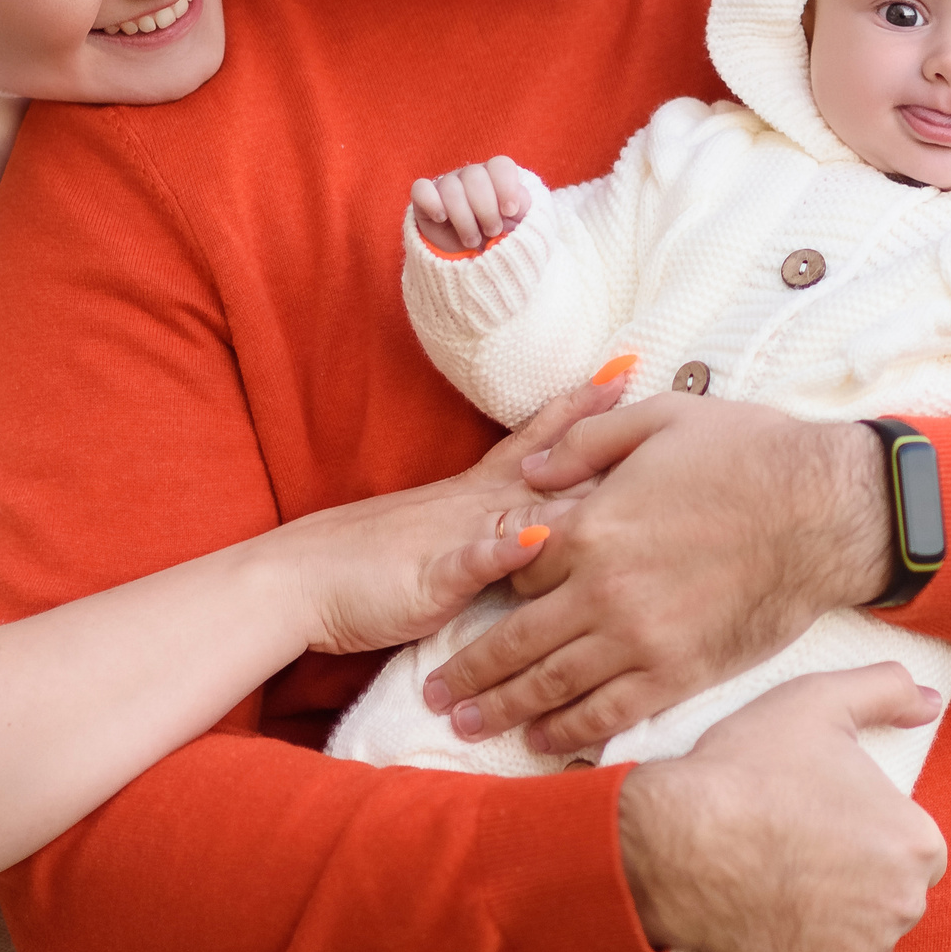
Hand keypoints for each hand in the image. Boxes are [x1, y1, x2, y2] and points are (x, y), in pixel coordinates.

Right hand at [271, 375, 628, 653]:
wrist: (296, 579)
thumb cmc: (365, 564)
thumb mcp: (438, 536)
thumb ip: (488, 528)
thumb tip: (539, 520)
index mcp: (474, 495)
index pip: (539, 441)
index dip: (583, 410)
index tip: (627, 372)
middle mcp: (472, 505)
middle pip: (550, 465)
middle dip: (603, 438)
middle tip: (654, 401)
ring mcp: (455, 536)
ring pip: (524, 506)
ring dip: (573, 489)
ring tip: (624, 472)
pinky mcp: (432, 577)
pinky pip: (473, 561)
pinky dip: (506, 550)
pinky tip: (539, 540)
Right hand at [410, 156, 529, 251]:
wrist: (475, 267)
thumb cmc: (500, 243)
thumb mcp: (520, 230)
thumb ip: (524, 212)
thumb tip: (517, 203)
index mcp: (496, 178)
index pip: (500, 165)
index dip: (506, 187)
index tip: (510, 212)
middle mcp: (470, 177)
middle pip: (474, 175)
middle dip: (486, 208)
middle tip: (492, 231)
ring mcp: (445, 187)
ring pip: (450, 187)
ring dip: (464, 217)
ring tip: (472, 241)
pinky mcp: (424, 201)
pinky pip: (421, 189)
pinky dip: (432, 203)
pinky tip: (442, 219)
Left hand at [421, 394, 890, 752]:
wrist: (825, 509)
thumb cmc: (748, 453)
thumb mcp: (658, 420)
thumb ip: (583, 442)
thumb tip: (528, 473)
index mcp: (592, 528)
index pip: (517, 566)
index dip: (492, 580)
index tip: (472, 597)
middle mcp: (604, 592)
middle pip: (516, 640)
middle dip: (469, 670)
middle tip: (435, 693)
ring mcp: (641, 639)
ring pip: (552, 685)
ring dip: (504, 710)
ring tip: (467, 726)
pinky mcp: (680, 672)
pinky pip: (610, 713)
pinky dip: (570, 732)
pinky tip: (543, 742)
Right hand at [619, 665, 947, 951]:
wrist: (674, 839)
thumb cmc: (747, 769)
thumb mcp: (817, 702)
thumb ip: (885, 689)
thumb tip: (932, 700)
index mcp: (916, 841)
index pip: (914, 844)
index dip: (869, 829)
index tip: (825, 818)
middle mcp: (903, 903)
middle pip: (891, 892)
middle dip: (856, 875)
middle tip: (798, 846)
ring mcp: (864, 951)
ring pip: (861, 933)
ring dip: (834, 916)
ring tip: (780, 879)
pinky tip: (771, 915)